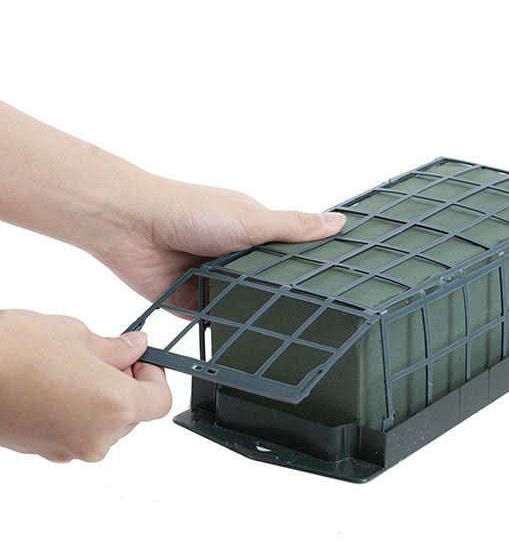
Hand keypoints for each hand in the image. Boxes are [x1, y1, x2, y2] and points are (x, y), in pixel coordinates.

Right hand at [0, 309, 171, 462]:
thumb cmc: (14, 350)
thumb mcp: (78, 335)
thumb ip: (117, 348)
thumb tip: (136, 346)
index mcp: (114, 406)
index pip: (160, 401)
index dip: (156, 376)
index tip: (143, 359)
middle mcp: (95, 436)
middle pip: (134, 415)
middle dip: (128, 384)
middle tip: (111, 356)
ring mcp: (67, 448)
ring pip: (105, 425)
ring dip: (102, 399)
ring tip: (77, 367)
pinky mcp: (43, 451)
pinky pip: (77, 432)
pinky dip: (78, 411)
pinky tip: (58, 384)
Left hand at [96, 178, 346, 309]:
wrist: (131, 226)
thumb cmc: (189, 210)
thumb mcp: (251, 218)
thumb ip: (293, 227)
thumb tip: (337, 222)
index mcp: (253, 230)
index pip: (288, 255)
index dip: (306, 270)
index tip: (333, 288)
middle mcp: (234, 256)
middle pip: (266, 284)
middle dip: (279, 296)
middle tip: (313, 320)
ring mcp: (214, 279)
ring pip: (243, 304)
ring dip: (252, 311)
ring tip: (284, 334)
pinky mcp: (192, 300)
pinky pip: (215, 319)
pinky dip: (225, 325)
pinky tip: (244, 337)